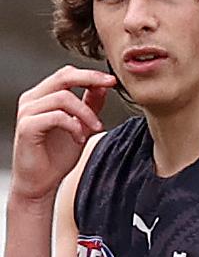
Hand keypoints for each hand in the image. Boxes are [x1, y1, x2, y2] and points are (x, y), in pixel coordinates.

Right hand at [11, 65, 116, 201]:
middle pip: (63, 76)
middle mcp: (32, 100)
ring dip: (86, 112)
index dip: (91, 74)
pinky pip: (56, 116)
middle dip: (91, 79)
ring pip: (63, 97)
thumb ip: (90, 104)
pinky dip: (74, 125)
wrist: (41, 182)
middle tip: (110, 85)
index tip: (112, 80)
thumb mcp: (82, 125)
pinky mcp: (27, 127)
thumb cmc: (56, 156)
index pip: (67, 74)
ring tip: (94, 127)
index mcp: (43, 96)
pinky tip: (79, 138)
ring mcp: (27, 112)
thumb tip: (103, 86)